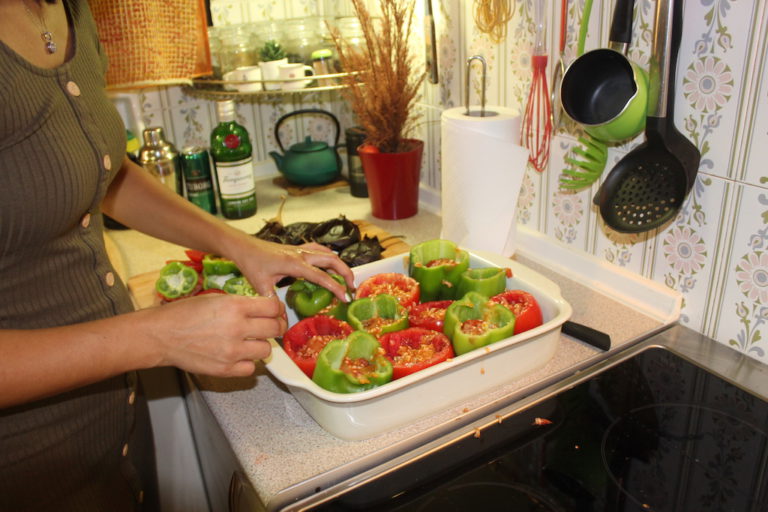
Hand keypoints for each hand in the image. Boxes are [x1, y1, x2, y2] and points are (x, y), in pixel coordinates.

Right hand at [142, 293, 286, 376]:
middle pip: (274, 328)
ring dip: (260, 345)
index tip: (275, 312)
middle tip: (270, 327)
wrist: (162, 335)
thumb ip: (241, 304)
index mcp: (234, 306)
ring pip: (266, 350)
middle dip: (275, 326)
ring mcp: (232, 351)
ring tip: (248, 342)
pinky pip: (251, 368)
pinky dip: (247, 363)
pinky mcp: (225, 369)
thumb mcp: (215, 299)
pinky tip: (239, 356)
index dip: (277, 309)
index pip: (273, 308)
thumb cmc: (184, 314)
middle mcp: (236, 328)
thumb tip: (263, 309)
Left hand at [227, 237, 354, 300]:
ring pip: (328, 253)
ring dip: (340, 264)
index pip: (322, 276)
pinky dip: (330, 256)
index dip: (336, 287)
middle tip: (352, 288)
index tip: (346, 298)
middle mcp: (302, 254)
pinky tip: (332, 264)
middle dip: (346, 273)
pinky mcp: (299, 248)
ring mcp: (301, 249)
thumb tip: (282, 323)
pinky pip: (320, 249)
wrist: (244, 247)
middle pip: (332, 260)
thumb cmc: (252, 264)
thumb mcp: (261, 286)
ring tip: (346, 278)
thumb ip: (274, 304)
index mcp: (295, 264)